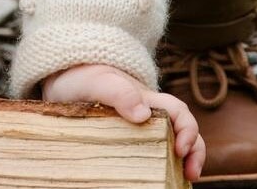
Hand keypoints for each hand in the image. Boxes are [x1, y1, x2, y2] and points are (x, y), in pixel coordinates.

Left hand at [41, 64, 204, 181]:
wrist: (62, 80)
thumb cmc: (82, 78)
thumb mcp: (97, 82)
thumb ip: (118, 93)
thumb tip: (143, 115)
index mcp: (147, 100)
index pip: (178, 113)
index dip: (188, 130)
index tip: (180, 150)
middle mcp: (149, 116)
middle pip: (182, 131)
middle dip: (194, 151)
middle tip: (191, 174)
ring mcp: (137, 129)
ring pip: (169, 144)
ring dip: (180, 161)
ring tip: (182, 180)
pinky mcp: (124, 141)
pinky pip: (148, 154)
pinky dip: (158, 166)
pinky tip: (153, 180)